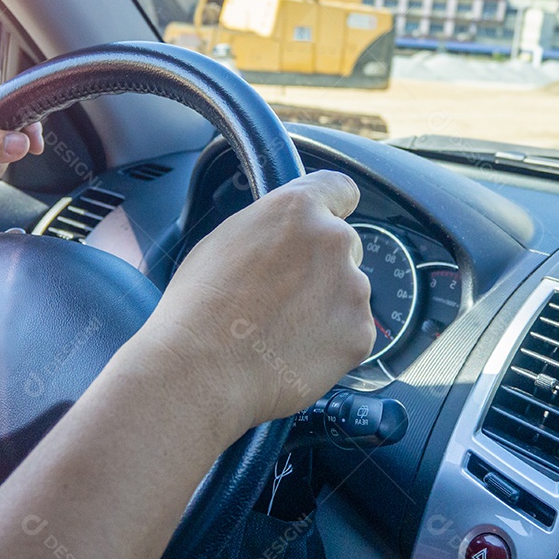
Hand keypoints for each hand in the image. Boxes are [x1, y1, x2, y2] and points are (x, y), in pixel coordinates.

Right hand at [140, 170, 374, 429]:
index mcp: (296, 209)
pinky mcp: (360, 333)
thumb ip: (268, 230)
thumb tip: (281, 240)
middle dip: (321, 267)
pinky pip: (352, 332)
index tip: (324, 225)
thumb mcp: (224, 241)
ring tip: (281, 332)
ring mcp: (353, 288)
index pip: (341, 189)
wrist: (202, 369)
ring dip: (326, 307)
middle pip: (343, 247)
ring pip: (348, 292)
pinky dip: (331, 343)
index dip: (332, 208)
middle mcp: (333, 240)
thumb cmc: (198, 306)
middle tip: (284, 297)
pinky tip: (294, 353)